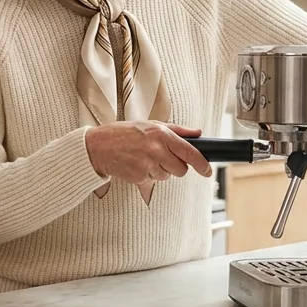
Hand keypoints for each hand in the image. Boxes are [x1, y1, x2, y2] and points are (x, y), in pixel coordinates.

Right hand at [85, 121, 212, 184]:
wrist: (98, 147)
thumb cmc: (124, 134)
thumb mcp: (151, 125)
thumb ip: (177, 130)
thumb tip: (197, 133)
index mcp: (162, 134)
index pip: (190, 152)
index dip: (202, 164)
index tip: (208, 170)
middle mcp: (157, 150)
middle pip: (181, 170)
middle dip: (175, 167)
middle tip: (162, 158)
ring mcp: (148, 165)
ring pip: (167, 176)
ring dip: (160, 171)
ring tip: (144, 159)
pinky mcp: (140, 177)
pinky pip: (152, 181)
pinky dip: (147, 175)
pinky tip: (136, 165)